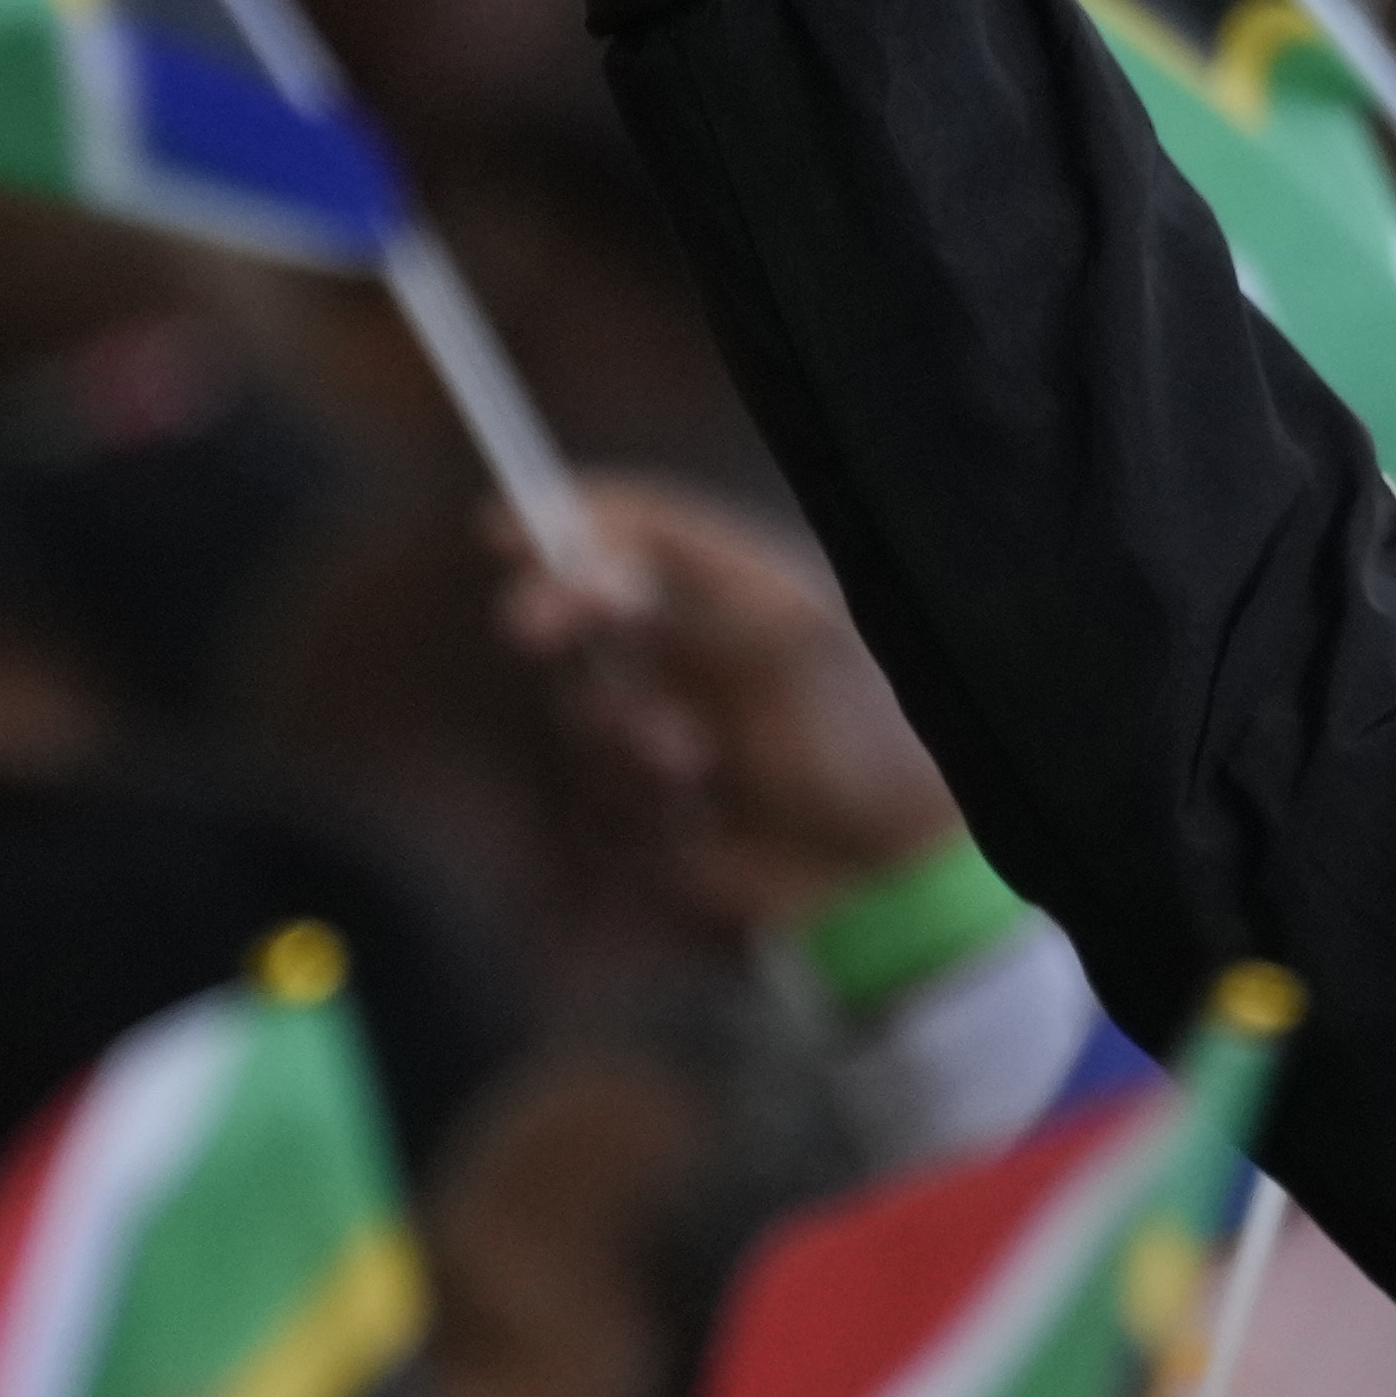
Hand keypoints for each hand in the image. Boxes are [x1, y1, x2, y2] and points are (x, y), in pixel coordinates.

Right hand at [492, 475, 967, 942]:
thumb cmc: (869, 733)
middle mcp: (687, 663)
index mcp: (729, 601)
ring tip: (693, 761)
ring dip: (623, 733)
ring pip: (582, 717)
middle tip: (531, 623)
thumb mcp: (792, 627)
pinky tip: (694, 824)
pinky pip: (594, 808)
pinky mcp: (651, 828)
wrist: (892, 870)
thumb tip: (599, 549)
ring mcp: (663, 744)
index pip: (632, 536)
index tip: (503, 530)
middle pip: (577, 616)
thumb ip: (696, 575)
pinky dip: (633, 809)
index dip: (565, 526)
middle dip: (556, 614)